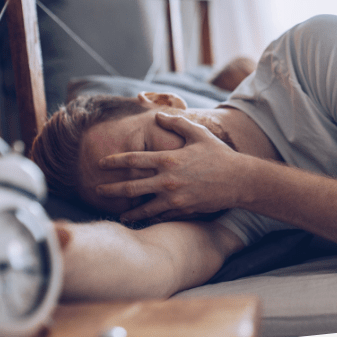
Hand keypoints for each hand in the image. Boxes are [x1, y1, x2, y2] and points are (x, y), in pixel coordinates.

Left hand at [96, 112, 245, 222]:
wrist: (239, 181)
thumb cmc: (218, 155)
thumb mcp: (198, 134)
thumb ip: (176, 122)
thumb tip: (157, 116)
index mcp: (168, 160)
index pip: (133, 160)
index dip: (114, 161)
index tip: (101, 163)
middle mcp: (167, 181)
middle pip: (131, 187)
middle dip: (111, 189)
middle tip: (97, 190)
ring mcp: (174, 199)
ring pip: (143, 208)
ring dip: (128, 212)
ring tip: (118, 213)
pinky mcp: (183, 211)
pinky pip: (161, 217)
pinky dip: (150, 219)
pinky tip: (142, 220)